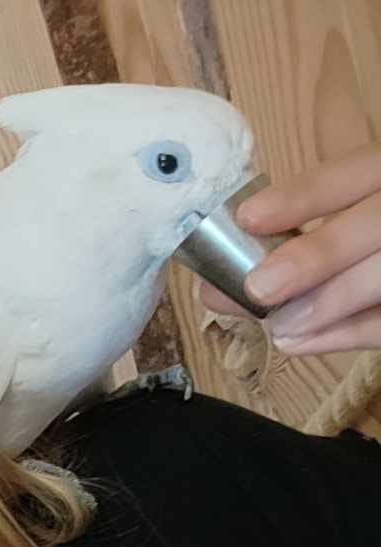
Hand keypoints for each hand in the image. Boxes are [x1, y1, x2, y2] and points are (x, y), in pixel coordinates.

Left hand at [198, 143, 380, 352]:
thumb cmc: (356, 238)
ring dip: (333, 300)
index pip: (360, 169)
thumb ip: (289, 243)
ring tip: (280, 327)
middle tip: (261, 288)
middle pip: (378, 222)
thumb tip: (214, 287)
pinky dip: (351, 333)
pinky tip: (300, 343)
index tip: (249, 217)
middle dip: (318, 255)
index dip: (307, 195)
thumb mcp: (341, 219)